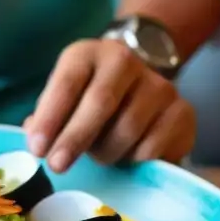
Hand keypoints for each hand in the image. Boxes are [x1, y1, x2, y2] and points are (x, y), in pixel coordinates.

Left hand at [24, 39, 195, 172]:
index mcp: (88, 54)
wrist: (140, 85)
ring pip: (126, 129)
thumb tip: (37, 138)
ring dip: (106, 153)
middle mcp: (125, 61)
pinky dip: (134, 160)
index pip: (67, 83)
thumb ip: (47, 117)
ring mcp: (158, 85)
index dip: (50, 118)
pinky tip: (128, 157)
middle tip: (58, 166)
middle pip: (100, 102)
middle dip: (75, 138)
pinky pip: (152, 147)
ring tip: (100, 156)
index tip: (38, 149)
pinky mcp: (183, 111)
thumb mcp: (65, 99)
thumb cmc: (89, 100)